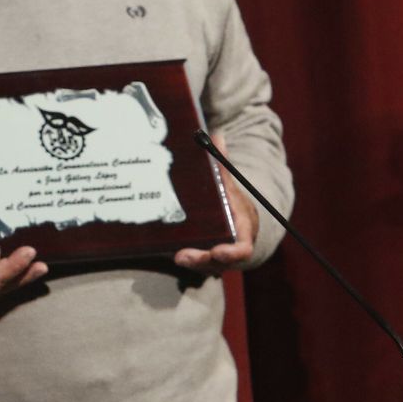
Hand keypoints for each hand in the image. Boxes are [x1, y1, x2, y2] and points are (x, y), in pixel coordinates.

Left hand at [174, 135, 258, 273]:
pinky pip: (190, 262)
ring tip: (174, 255)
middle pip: (216, 262)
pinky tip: (161, 251)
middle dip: (200, 260)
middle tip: (182, 255)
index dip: (231, 253)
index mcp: (240, 234)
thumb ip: (223, 166)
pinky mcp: (198, 260)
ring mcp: (213, 259)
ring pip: (201, 265)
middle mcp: (227, 250)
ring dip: (188, 261)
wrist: (236, 222)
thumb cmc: (231, 203)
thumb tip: (217, 136)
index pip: (241, 250)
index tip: (218, 251)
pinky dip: (178, 257)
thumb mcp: (229, 185)